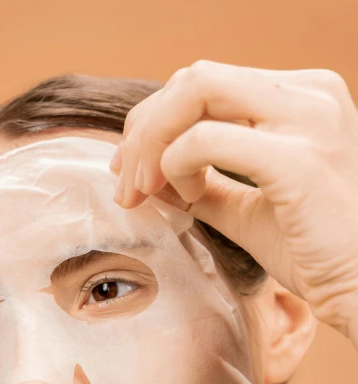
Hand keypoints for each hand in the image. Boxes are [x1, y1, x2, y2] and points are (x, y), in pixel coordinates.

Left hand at [111, 61, 357, 345]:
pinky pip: (206, 140)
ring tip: (143, 190)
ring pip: (195, 91)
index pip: (206, 83)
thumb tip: (146, 175)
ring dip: (151, 142)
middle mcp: (309, 94)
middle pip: (194, 79)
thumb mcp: (246, 209)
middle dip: (144, 128)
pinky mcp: (298, 159)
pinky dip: (176, 165)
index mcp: (301, 98)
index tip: (130, 169)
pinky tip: (183, 197)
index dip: (155, 120)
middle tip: (125, 180)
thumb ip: (201, 185)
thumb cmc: (312, 251)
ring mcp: (308, 120)